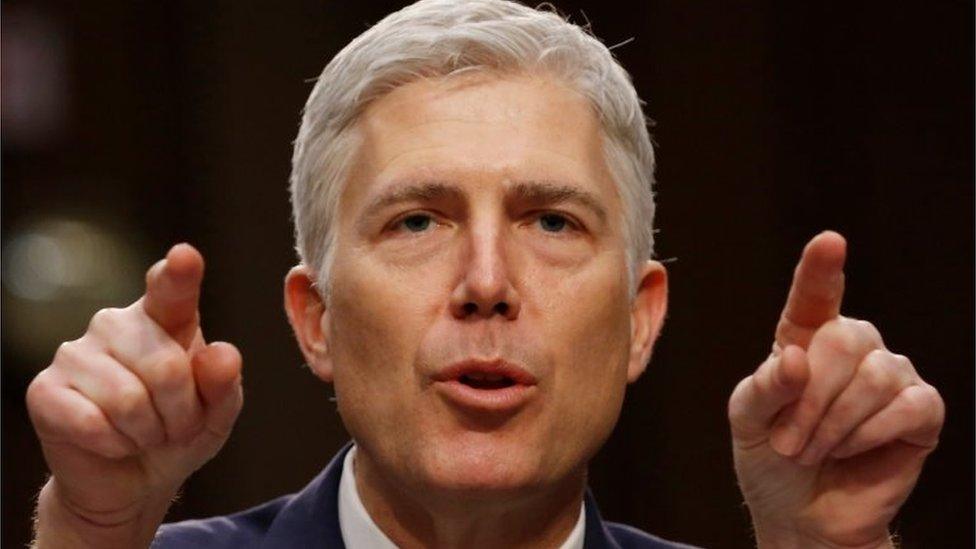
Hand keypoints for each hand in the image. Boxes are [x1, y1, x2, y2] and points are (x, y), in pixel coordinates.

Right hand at [27, 244, 243, 547]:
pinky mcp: (45, 390)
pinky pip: (92, 423)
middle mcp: (117, 324)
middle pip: (166, 367)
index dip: (179, 274)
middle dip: (181, 413)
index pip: (172, 289)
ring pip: (129, 400)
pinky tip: (114, 442)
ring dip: (149, 432)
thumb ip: (224, 384)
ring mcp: (76, 353)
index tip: (185, 256)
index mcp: (165, 318)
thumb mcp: (217, 414)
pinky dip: (115, 444)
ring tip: (146, 434)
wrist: (133, 480)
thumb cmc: (179, 432)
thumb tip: (219, 355)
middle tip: (175, 426)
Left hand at [727, 231, 943, 547]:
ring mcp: (890, 376)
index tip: (829, 242)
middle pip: (845, 339)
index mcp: (803, 339)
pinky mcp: (920, 411)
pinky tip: (851, 451)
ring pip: (874, 376)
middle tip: (789, 441)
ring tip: (814, 450)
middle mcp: (851, 348)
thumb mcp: (746, 421)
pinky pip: (907, 406)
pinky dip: (869, 434)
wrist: (801, 514)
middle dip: (811, 398)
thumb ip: (765, 386)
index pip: (814, 297)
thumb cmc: (770, 458)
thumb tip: (796, 358)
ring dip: (834, 424)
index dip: (822, 269)